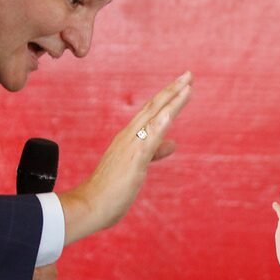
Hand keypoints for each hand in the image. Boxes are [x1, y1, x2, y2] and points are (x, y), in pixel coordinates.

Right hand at [58, 71, 192, 244]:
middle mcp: (129, 137)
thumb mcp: (138, 166)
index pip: (151, 112)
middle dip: (172, 90)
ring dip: (171, 102)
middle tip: (189, 74)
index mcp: (129, 137)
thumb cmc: (111, 189)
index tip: (183, 83)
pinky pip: (148, 141)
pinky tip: (170, 115)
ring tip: (186, 86)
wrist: (90, 206)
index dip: (167, 97)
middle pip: (154, 108)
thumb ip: (154, 151)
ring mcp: (131, 147)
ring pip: (154, 119)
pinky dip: (159, 126)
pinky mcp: (133, 161)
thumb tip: (173, 143)